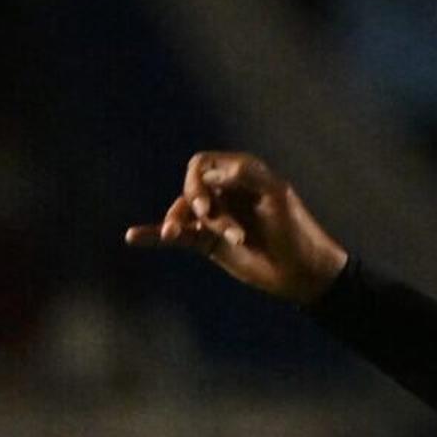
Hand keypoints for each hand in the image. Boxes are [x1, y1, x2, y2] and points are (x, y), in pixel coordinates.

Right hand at [124, 151, 348, 304]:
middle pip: (190, 189)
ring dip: (181, 223)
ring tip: (175, 234)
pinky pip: (177, 235)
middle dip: (198, 205)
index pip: (202, 164)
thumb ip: (245, 174)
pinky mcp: (209, 243)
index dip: (199, 181)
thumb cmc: (296, 231)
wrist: (303, 272)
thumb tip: (209, 173)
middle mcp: (224, 193)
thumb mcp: (276, 195)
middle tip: (215, 224)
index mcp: (239, 174)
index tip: (210, 203)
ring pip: (183, 213)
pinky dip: (153, 235)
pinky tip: (132, 236)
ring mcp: (215, 218)